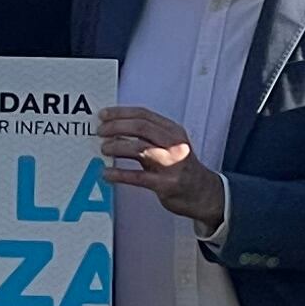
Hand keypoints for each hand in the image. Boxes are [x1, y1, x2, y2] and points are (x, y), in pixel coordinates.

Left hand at [94, 107, 227, 235]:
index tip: (104, 115)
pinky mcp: (166, 184)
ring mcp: (172, 164)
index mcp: (173, 131)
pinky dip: (119, 174)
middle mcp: (174, 144)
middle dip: (116, 127)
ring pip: (140, 148)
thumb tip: (115, 130)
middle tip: (100, 132)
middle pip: (141, 128)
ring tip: (104, 149)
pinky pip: (138, 177)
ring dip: (117, 146)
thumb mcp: (170, 145)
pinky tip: (107, 173)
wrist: (204, 193)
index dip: (121, 113)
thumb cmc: (182, 168)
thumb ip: (148, 137)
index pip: (144, 115)